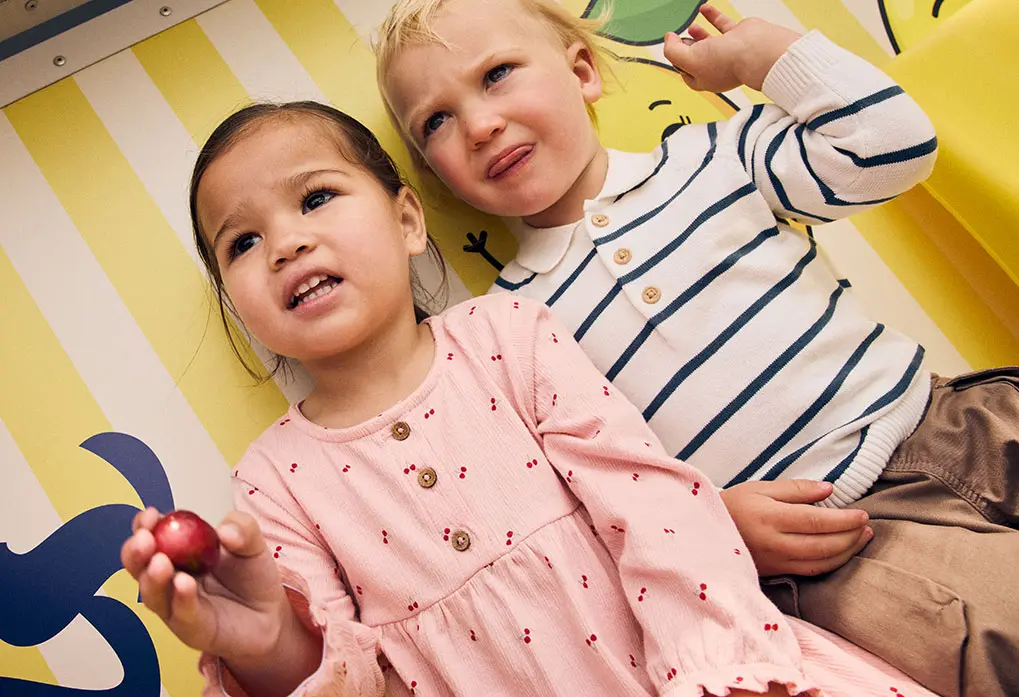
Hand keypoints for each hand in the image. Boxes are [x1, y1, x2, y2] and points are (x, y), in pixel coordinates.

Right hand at [121, 507, 289, 662]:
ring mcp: (176, 607)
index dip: (144, 526)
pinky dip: (181, 598)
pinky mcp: (192, 630)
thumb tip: (225, 531)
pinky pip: (182, 614)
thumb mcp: (253, 544)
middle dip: (136, 552)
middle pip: (140, 568)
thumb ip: (243, 529)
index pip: (152, 537)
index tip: (149, 514)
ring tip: (160, 561)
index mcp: (178, 553)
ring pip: (154, 595)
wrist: (271, 613)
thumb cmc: (252, 577)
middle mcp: (169, 580)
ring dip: (153, 578)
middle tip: (144, 539)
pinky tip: (184, 583)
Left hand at [663, 4, 801, 91]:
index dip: (676, 62)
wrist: (755, 50)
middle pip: (697, 58)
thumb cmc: (727, 61)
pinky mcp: (737, 36)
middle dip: (686, 48)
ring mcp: (729, 51)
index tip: (671, 48)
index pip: (686, 73)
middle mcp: (718, 67)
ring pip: (710, 42)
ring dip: (698, 34)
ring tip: (690, 27)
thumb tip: (668, 39)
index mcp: (705, 79)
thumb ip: (673, 51)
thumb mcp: (688, 60)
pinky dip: (712, 16)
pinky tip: (704, 9)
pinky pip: (722, 24)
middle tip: (678, 39)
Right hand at [720, 480, 872, 576]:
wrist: (705, 531)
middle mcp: (774, 543)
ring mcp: (775, 561)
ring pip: (820, 562)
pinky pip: (810, 572)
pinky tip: (842, 553)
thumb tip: (829, 490)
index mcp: (770, 517)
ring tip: (862, 538)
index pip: (816, 521)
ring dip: (846, 552)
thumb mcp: (761, 488)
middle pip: (823, 545)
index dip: (843, 520)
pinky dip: (831, 564)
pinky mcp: (775, 572)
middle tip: (867, 525)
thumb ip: (796, 489)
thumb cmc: (734, 504)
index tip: (862, 514)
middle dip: (851, 537)